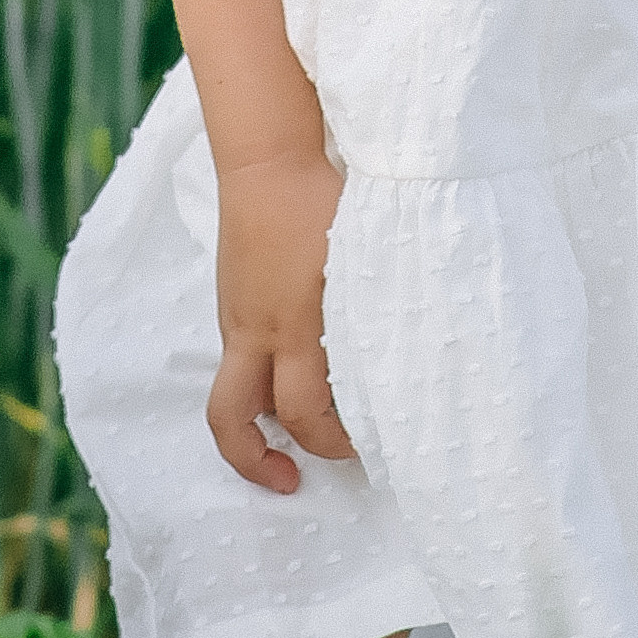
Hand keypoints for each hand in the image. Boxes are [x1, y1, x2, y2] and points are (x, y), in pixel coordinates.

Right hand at [207, 150, 352, 492]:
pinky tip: (289, 374)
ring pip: (231, 394)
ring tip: (286, 444)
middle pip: (232, 421)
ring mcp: (235, 318)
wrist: (269, 159)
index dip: (333, 443)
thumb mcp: (364, 256)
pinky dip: (257, 381)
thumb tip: (408, 354)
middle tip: (293, 478)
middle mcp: (256, 331)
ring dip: (255, 424)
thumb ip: (376, 310)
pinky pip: (235, 360)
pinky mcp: (228, 303)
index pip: (306, 411)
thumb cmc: (325, 199)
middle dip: (259, 462)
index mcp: (297, 324)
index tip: (363, 449)